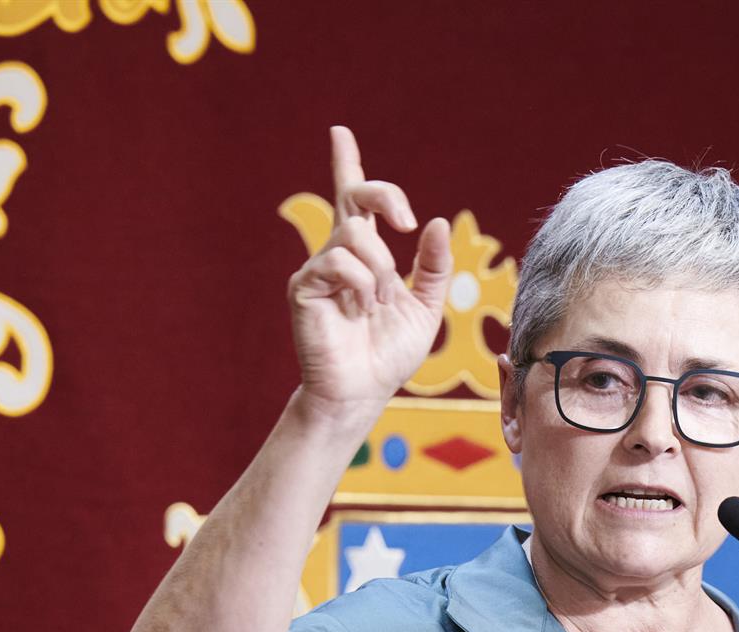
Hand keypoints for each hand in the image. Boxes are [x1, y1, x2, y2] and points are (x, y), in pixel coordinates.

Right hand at [287, 126, 451, 426]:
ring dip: (379, 266)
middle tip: (406, 222)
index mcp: (366, 254)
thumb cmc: (389, 353)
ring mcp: (319, 268)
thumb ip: (432, 267)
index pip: (355, 200)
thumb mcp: (425, 307)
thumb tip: (434, 223)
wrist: (363, 391)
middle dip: (385, 195)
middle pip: (356, 197)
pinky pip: (337, 263)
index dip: (345, 163)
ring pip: (354, 234)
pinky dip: (359, 284)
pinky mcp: (304, 287)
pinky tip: (359, 309)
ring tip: (377, 301)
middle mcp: (339, 253)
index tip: (339, 133)